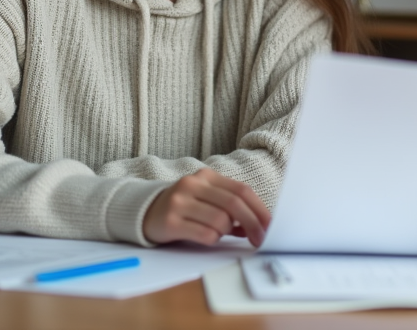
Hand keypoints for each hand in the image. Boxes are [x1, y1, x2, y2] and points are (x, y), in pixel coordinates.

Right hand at [143, 168, 270, 246]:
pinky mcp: (170, 221)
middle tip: (261, 240)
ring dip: (226, 232)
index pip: (242, 190)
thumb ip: (232, 207)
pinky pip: (204, 234)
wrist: (145, 212)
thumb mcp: (207, 199)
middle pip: (234, 204)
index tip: (271, 226)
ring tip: (217, 232)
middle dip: (252, 224)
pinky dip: (212, 239)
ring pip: (220, 221)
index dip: (260, 209)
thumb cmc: (185, 207)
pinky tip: (206, 236)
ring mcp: (180, 202)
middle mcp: (193, 184)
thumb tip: (260, 224)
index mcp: (206, 176)